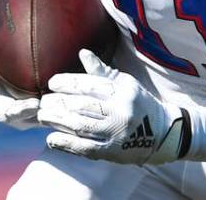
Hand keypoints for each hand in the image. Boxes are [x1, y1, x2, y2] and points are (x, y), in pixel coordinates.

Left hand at [38, 49, 186, 164]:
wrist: (163, 132)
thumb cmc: (139, 103)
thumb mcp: (124, 83)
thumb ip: (101, 71)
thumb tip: (82, 53)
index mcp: (123, 90)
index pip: (89, 84)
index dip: (67, 83)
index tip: (52, 83)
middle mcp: (120, 110)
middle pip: (82, 105)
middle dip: (58, 102)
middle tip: (43, 101)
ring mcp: (116, 133)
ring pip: (81, 125)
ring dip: (58, 121)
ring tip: (42, 116)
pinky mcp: (112, 151)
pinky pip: (85, 147)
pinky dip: (66, 143)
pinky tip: (51, 139)